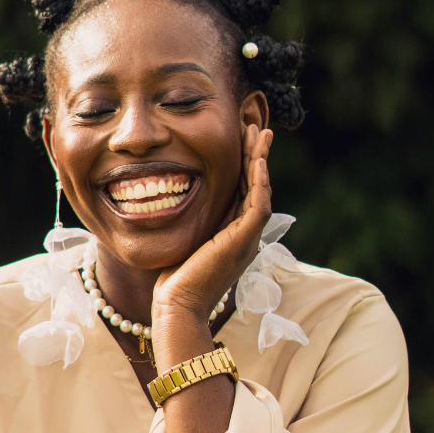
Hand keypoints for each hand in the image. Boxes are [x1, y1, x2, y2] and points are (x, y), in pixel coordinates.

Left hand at [151, 125, 272, 328]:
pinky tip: (256, 159)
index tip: (239, 138)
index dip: (242, 164)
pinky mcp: (243, 241)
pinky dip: (258, 180)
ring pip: (261, 190)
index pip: (242, 191)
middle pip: (255, 186)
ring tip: (259, 132)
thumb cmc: (173, 280)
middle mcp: (245, 236)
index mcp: (232, 236)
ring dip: (260, 159)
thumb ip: (190, 222)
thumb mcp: (183, 240)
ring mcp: (247, 238)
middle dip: (255, 154)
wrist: (176, 306)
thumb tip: (174, 199)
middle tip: (255, 126)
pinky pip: (258, 203)